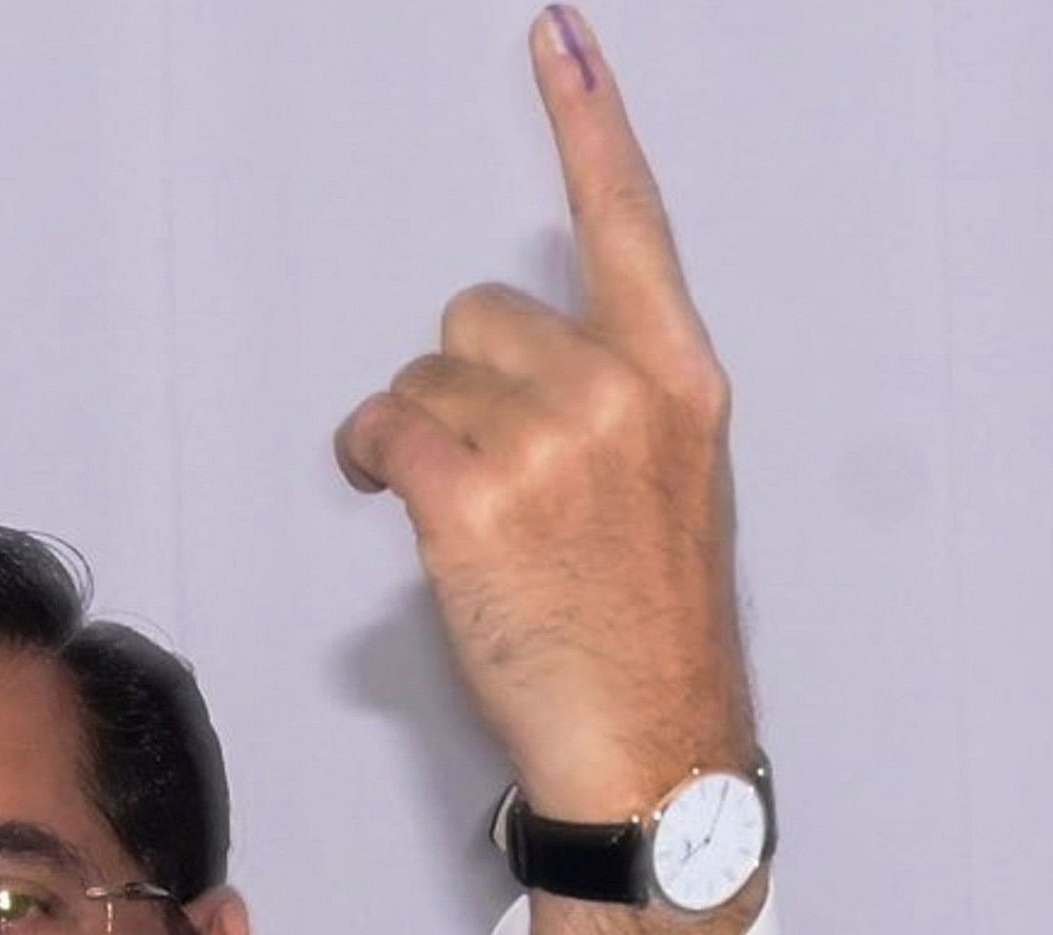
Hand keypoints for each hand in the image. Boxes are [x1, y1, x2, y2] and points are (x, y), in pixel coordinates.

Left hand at [333, 7, 748, 832]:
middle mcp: (623, 392)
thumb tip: (520, 370)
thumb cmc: (648, 631)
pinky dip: (372, 458)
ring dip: (417, 433)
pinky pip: (387, 429)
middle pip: (481, 314)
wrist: (648, 746)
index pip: (628, 225)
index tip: (555, 38)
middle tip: (489, 473)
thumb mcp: (670, 489)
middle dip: (462, 383)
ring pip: (426, 376)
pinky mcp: (477, 496)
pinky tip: (393, 497)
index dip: (588, 125)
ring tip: (464, 513)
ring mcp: (552, 442)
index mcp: (681, 380)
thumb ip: (614, 401)